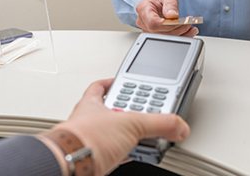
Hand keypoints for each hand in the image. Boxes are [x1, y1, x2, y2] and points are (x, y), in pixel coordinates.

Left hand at [54, 79, 189, 175]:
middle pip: (112, 110)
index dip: (114, 82)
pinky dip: (126, 153)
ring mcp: (91, 140)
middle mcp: (90, 120)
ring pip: (113, 133)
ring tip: (145, 137)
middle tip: (146, 113)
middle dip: (129, 112)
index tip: (127, 82)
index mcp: (92, 103)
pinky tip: (135, 155)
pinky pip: (114, 153)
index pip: (101, 86)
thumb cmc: (85, 138)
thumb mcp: (132, 123)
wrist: (70, 167)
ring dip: (129, 135)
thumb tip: (178, 125)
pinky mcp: (94, 158)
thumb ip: (159, 123)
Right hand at [135, 0, 197, 36]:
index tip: (179, 22)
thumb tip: (172, 15)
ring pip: (163, 38)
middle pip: (159, 33)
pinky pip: (166, 39)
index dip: (167, 25)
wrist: (156, 0)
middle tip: (188, 24)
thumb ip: (170, 4)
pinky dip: (179, 36)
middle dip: (176, 30)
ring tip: (190, 28)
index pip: (153, 23)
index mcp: (143, 9)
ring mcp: (147, 29)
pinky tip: (187, 32)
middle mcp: (143, 21)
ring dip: (179, 35)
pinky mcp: (154, 34)